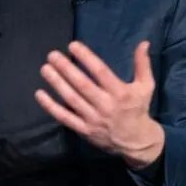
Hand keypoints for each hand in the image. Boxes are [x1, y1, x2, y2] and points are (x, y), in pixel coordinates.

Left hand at [35, 40, 164, 168]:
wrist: (136, 142)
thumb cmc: (138, 109)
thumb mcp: (146, 86)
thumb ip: (142, 64)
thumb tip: (143, 43)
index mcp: (120, 92)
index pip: (100, 72)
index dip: (86, 58)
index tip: (73, 45)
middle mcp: (105, 105)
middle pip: (82, 84)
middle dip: (66, 68)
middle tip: (52, 55)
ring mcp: (93, 119)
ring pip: (71, 99)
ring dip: (57, 83)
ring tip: (45, 69)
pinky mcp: (84, 130)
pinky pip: (65, 117)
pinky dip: (51, 106)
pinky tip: (40, 94)